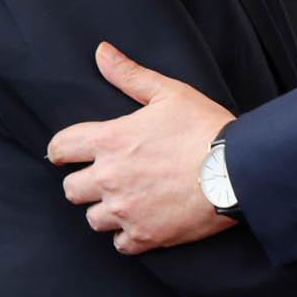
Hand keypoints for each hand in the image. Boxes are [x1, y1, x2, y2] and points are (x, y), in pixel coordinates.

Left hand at [49, 43, 236, 254]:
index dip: (62, 149)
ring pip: (92, 218)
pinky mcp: (144, 235)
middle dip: (85, 181)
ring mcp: (125, 210)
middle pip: (70, 189)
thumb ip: (129, 75)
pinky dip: (128, 235)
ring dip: (106, 209)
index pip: (60, 148)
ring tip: (129, 199)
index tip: (70, 153)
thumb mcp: (169, 92)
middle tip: (109, 176)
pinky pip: (119, 244)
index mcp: (110, 141)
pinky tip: (144, 220)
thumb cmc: (204, 127)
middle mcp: (109, 178)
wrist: (237, 170)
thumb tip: (101, 52)